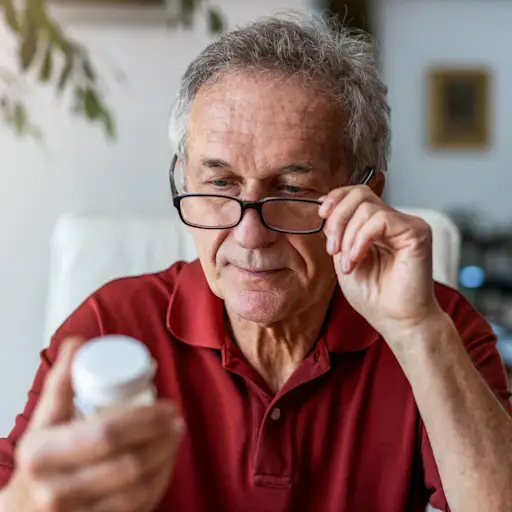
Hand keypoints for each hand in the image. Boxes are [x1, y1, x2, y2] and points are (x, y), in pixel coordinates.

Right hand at [2, 338, 184, 511]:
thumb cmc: (39, 462)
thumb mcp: (43, 421)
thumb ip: (60, 382)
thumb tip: (76, 343)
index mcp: (43, 454)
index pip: (107, 433)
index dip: (146, 419)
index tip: (167, 406)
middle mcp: (56, 491)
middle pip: (128, 464)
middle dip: (162, 438)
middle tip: (177, 419)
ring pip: (137, 489)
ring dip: (166, 460)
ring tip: (176, 437)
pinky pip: (137, 508)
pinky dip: (158, 484)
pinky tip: (166, 465)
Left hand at [319, 184, 442, 345]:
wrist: (395, 320)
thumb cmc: (373, 296)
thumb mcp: (344, 258)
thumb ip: (339, 232)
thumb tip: (325, 208)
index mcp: (376, 225)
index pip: (356, 193)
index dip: (336, 198)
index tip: (321, 216)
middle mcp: (393, 220)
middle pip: (360, 194)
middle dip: (337, 219)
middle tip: (332, 248)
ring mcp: (407, 224)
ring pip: (367, 208)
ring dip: (348, 237)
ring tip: (348, 263)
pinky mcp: (417, 232)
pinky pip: (380, 220)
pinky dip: (361, 240)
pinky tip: (357, 259)